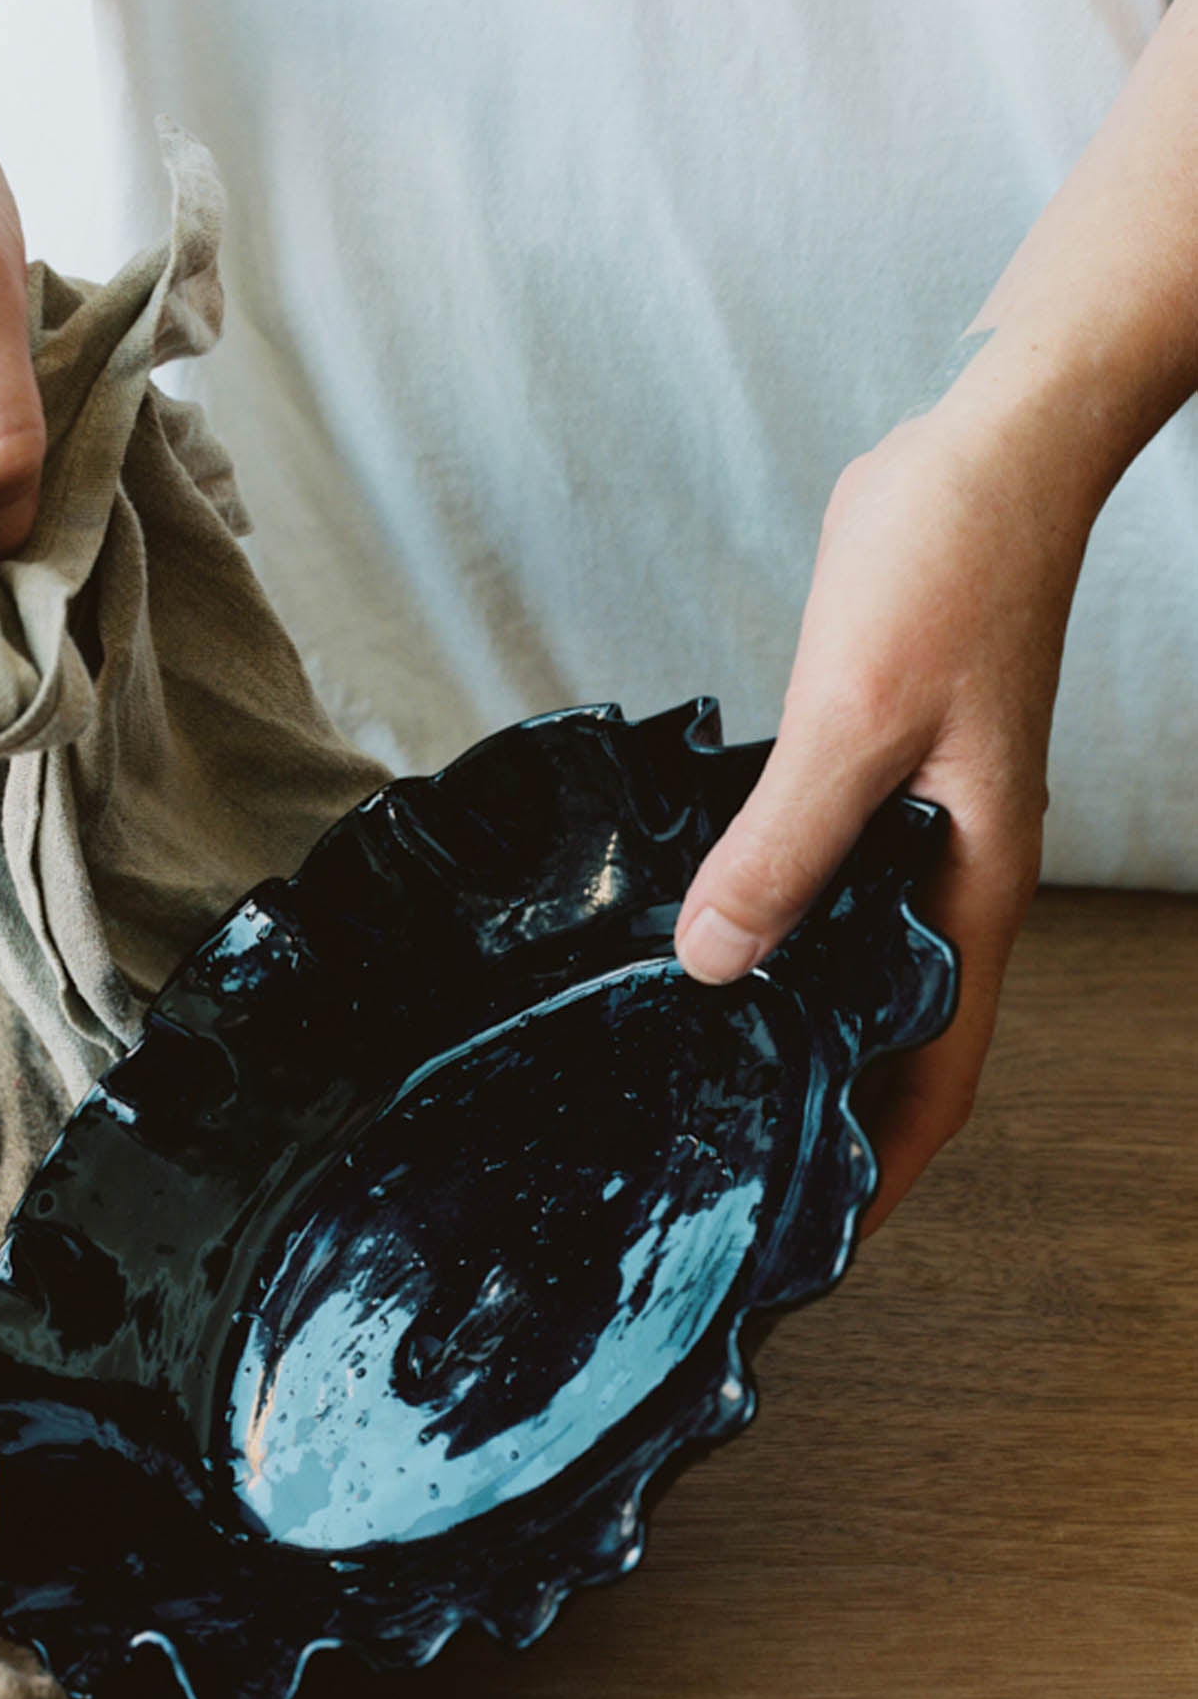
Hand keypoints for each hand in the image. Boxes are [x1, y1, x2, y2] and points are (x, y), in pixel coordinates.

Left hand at [672, 409, 1086, 1234]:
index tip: (818, 1249)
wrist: (993, 449)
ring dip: (798, 1030)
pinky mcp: (876, 782)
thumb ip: (785, 845)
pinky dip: (778, 934)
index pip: (941, 1071)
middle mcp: (951, 877)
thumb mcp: (858, 715)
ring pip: (856, 966)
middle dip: (831, 1121)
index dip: (884, 1169)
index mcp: (974, 886)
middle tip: (735, 1184)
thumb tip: (713, 963)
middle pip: (896, 1037)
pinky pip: (826, 888)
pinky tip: (705, 944)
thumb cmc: (956, 566)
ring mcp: (917, 832)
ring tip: (706, 1087)